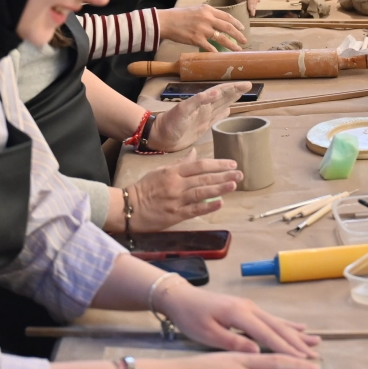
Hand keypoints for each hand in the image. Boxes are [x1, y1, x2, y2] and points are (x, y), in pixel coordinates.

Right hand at [124, 150, 242, 230]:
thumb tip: (195, 153)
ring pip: (202, 192)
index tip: (232, 164)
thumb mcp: (160, 171)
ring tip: (234, 184)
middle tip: (240, 173)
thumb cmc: (144, 188)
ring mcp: (176, 200)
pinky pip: (194, 210)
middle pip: (204, 177)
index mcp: (173, 172)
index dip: (217, 164)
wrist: (127, 207)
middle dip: (224, 175)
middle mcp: (176, 184)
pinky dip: (208, 206)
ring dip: (220, 188)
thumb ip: (180, 163)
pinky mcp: (174, 215)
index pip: (199, 165)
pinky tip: (220, 203)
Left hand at [148, 82, 251, 151]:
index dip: (233, 87)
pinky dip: (223, 114)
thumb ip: (199, 100)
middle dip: (235, 91)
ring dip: (231, 99)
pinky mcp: (202, 127)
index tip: (246, 84)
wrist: (160, 137)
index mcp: (201, 102)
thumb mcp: (183, 110)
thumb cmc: (170, 123)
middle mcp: (204, 108)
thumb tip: (217, 91)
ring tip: (241, 94)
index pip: (221, 92)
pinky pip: (216, 118)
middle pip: (223, 97)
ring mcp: (203, 117)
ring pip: (221, 105)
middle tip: (248, 85)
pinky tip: (228, 112)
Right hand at [158, 5, 246, 49]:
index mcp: (208, 10)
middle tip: (245, 40)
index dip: (236, 23)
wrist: (166, 21)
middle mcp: (207, 18)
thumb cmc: (179, 15)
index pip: (226, 16)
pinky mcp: (196, 39)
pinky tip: (221, 56)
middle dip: (239, 35)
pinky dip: (216, 52)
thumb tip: (217, 22)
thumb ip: (207, 14)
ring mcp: (202, 29)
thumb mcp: (196, 9)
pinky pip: (210, 47)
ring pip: (222, 38)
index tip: (242, 28)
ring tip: (238, 50)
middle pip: (228, 27)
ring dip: (232, 45)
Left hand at [159, 282, 321, 358]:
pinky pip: (272, 318)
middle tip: (314, 357)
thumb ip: (231, 342)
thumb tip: (256, 351)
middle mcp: (249, 308)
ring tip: (316, 343)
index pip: (267, 334)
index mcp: (239, 314)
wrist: (181, 298)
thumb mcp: (206, 334)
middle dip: (297, 343)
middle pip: (278, 328)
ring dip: (297, 334)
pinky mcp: (248, 308)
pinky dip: (288, 324)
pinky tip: (300, 328)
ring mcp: (250, 307)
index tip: (301, 360)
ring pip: (278, 323)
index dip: (285, 348)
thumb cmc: (191, 317)